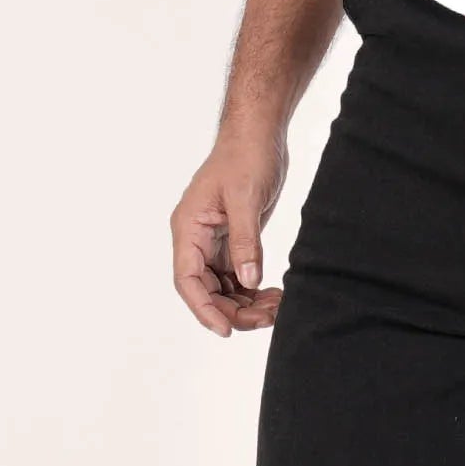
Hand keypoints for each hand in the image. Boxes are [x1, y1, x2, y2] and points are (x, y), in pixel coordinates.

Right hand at [170, 124, 288, 336]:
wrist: (259, 135)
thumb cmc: (246, 156)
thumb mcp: (246, 198)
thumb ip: (245, 241)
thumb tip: (248, 280)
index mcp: (188, 228)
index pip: (187, 280)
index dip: (204, 309)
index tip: (226, 330)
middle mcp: (196, 240)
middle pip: (207, 291)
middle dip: (234, 310)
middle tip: (268, 318)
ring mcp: (214, 243)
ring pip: (223, 289)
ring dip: (247, 304)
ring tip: (277, 306)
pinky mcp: (232, 242)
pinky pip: (238, 278)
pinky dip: (254, 291)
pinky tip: (275, 295)